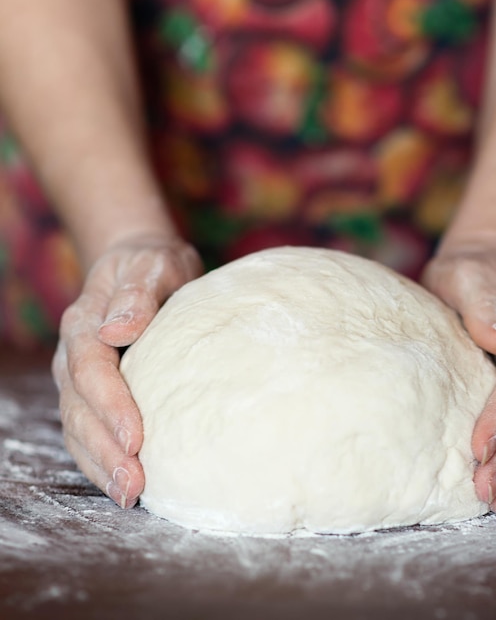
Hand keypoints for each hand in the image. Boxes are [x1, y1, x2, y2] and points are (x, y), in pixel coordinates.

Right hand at [52, 233, 202, 507]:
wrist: (141, 265)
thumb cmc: (154, 266)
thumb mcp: (154, 266)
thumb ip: (138, 294)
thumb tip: (117, 329)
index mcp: (86, 323)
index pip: (91, 370)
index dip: (111, 406)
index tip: (137, 439)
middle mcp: (74, 356)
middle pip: (80, 409)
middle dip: (105, 450)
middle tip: (135, 486)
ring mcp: (78, 378)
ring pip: (78, 428)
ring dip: (101, 465)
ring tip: (130, 496)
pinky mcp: (93, 393)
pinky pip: (86, 431)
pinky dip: (101, 460)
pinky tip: (122, 484)